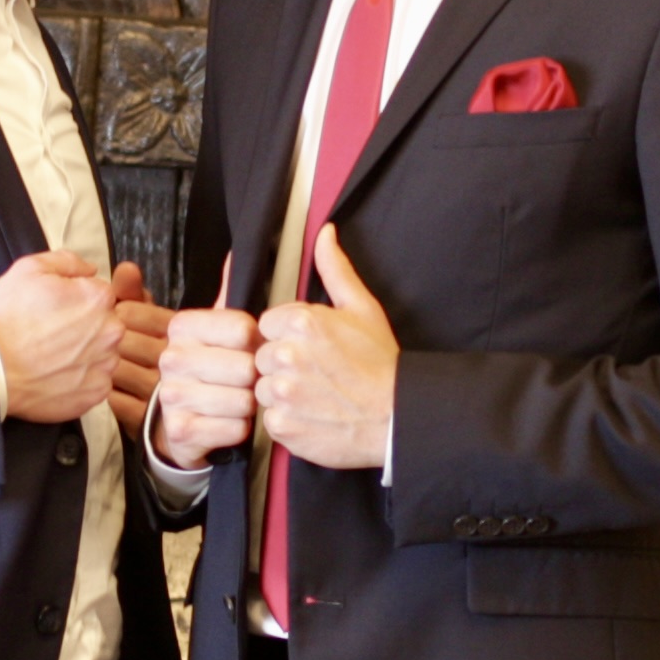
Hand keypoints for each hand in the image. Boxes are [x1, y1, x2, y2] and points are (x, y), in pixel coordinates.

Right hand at [0, 250, 119, 422]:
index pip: (99, 293)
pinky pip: (96, 381)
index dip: (76, 299)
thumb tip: (89, 269)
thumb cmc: (7, 319)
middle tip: (52, 333)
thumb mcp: (28, 269)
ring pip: (103, 354)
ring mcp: (105, 364)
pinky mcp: (97, 392)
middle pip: (106, 324)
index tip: (57, 308)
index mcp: (98, 298)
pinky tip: (57, 374)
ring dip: (85, 353)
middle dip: (85, 326)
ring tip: (53, 356)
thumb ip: (66, 261)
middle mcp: (111, 331)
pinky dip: (81, 379)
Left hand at [109, 261, 166, 436]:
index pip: (131, 311)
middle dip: (105, 338)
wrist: (181, 414)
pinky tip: (104, 385)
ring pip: (114, 367)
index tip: (115, 319)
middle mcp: (172, 358)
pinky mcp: (147, 417)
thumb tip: (126, 268)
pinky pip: (113, 399)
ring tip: (100, 363)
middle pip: (119, 338)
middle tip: (100, 341)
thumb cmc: (159, 358)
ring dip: (101, 364)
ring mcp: (161, 390)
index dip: (115, 314)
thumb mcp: (153, 321)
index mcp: (176, 330)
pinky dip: (104, 390)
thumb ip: (136, 294)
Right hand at [151, 302, 260, 472]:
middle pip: (246, 368)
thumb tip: (255, 292)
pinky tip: (227, 421)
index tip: (249, 350)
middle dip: (255, 378)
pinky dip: (240, 428)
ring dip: (249, 405)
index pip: (243, 330)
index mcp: (183, 327)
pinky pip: (237, 429)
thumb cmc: (210, 369)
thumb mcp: (219, 335)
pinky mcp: (181, 430)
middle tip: (245, 382)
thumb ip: (239, 316)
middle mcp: (173, 359)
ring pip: (244, 401)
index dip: (257, 343)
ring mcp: (173, 395)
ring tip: (236, 401)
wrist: (178, 415)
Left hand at [258, 227, 397, 471]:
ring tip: (316, 395)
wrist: (396, 416)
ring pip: (263, 389)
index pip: (267, 326)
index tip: (311, 349)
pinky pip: (270, 419)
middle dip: (283, 365)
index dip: (288, 338)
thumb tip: (324, 234)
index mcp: (301, 322)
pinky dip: (288, 420)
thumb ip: (335, 269)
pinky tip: (313, 415)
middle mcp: (286, 355)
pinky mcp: (283, 425)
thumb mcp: (362, 308)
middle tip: (317, 374)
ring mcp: (283, 393)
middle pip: (262, 357)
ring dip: (283, 394)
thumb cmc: (380, 363)